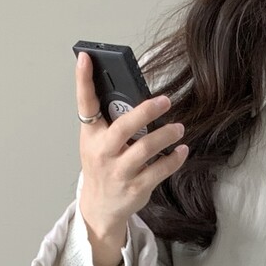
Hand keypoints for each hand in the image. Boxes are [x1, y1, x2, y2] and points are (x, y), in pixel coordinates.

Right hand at [75, 51, 189, 237]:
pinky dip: (174, 159)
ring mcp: (119, 172)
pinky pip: (160, 170)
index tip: (87, 57)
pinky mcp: (136, 188)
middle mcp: (103, 153)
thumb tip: (134, 95)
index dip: (83, 80)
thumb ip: (110, 122)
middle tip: (165, 100)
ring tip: (178, 127)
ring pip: (146, 149)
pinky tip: (181, 150)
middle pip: (124, 127)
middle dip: (146, 111)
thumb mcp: (96, 143)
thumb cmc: (101, 168)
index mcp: (91, 136)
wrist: (100, 208)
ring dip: (166, 135)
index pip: (85, 104)